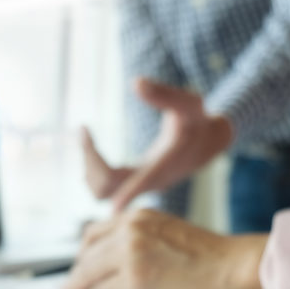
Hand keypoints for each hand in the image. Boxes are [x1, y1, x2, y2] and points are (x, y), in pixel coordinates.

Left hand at [57, 209, 266, 288]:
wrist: (231, 266)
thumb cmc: (208, 255)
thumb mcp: (168, 232)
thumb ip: (142, 239)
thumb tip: (118, 261)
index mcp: (137, 217)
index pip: (96, 233)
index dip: (84, 252)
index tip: (78, 264)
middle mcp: (130, 230)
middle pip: (87, 253)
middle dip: (76, 271)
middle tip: (68, 286)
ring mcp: (131, 254)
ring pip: (88, 272)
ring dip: (74, 287)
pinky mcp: (135, 280)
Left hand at [81, 78, 232, 211]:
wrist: (206, 143)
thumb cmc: (197, 119)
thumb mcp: (188, 102)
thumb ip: (164, 94)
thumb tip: (136, 82)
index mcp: (165, 165)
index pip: (144, 183)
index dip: (130, 194)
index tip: (114, 206)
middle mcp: (150, 182)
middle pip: (109, 188)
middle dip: (91, 161)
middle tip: (83, 130)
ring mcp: (139, 186)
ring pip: (101, 191)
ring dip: (88, 165)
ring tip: (84, 135)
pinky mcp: (132, 184)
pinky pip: (102, 187)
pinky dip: (91, 169)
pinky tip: (89, 146)